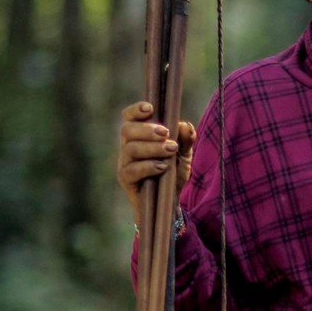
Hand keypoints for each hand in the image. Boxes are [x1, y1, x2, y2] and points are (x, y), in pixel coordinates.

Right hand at [116, 102, 197, 218]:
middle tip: (166, 133)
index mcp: (138, 136)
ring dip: (152, 147)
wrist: (169, 202)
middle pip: (127, 130)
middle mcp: (128, 146)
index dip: (136, 110)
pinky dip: (148, 166)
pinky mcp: (126, 179)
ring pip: (130, 148)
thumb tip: (185, 126)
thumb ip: (186, 140)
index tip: (150, 108)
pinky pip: (131, 170)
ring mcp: (125, 163)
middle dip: (147, 129)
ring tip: (171, 150)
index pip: (129, 117)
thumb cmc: (173, 174)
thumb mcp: (184, 156)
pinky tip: (162, 167)